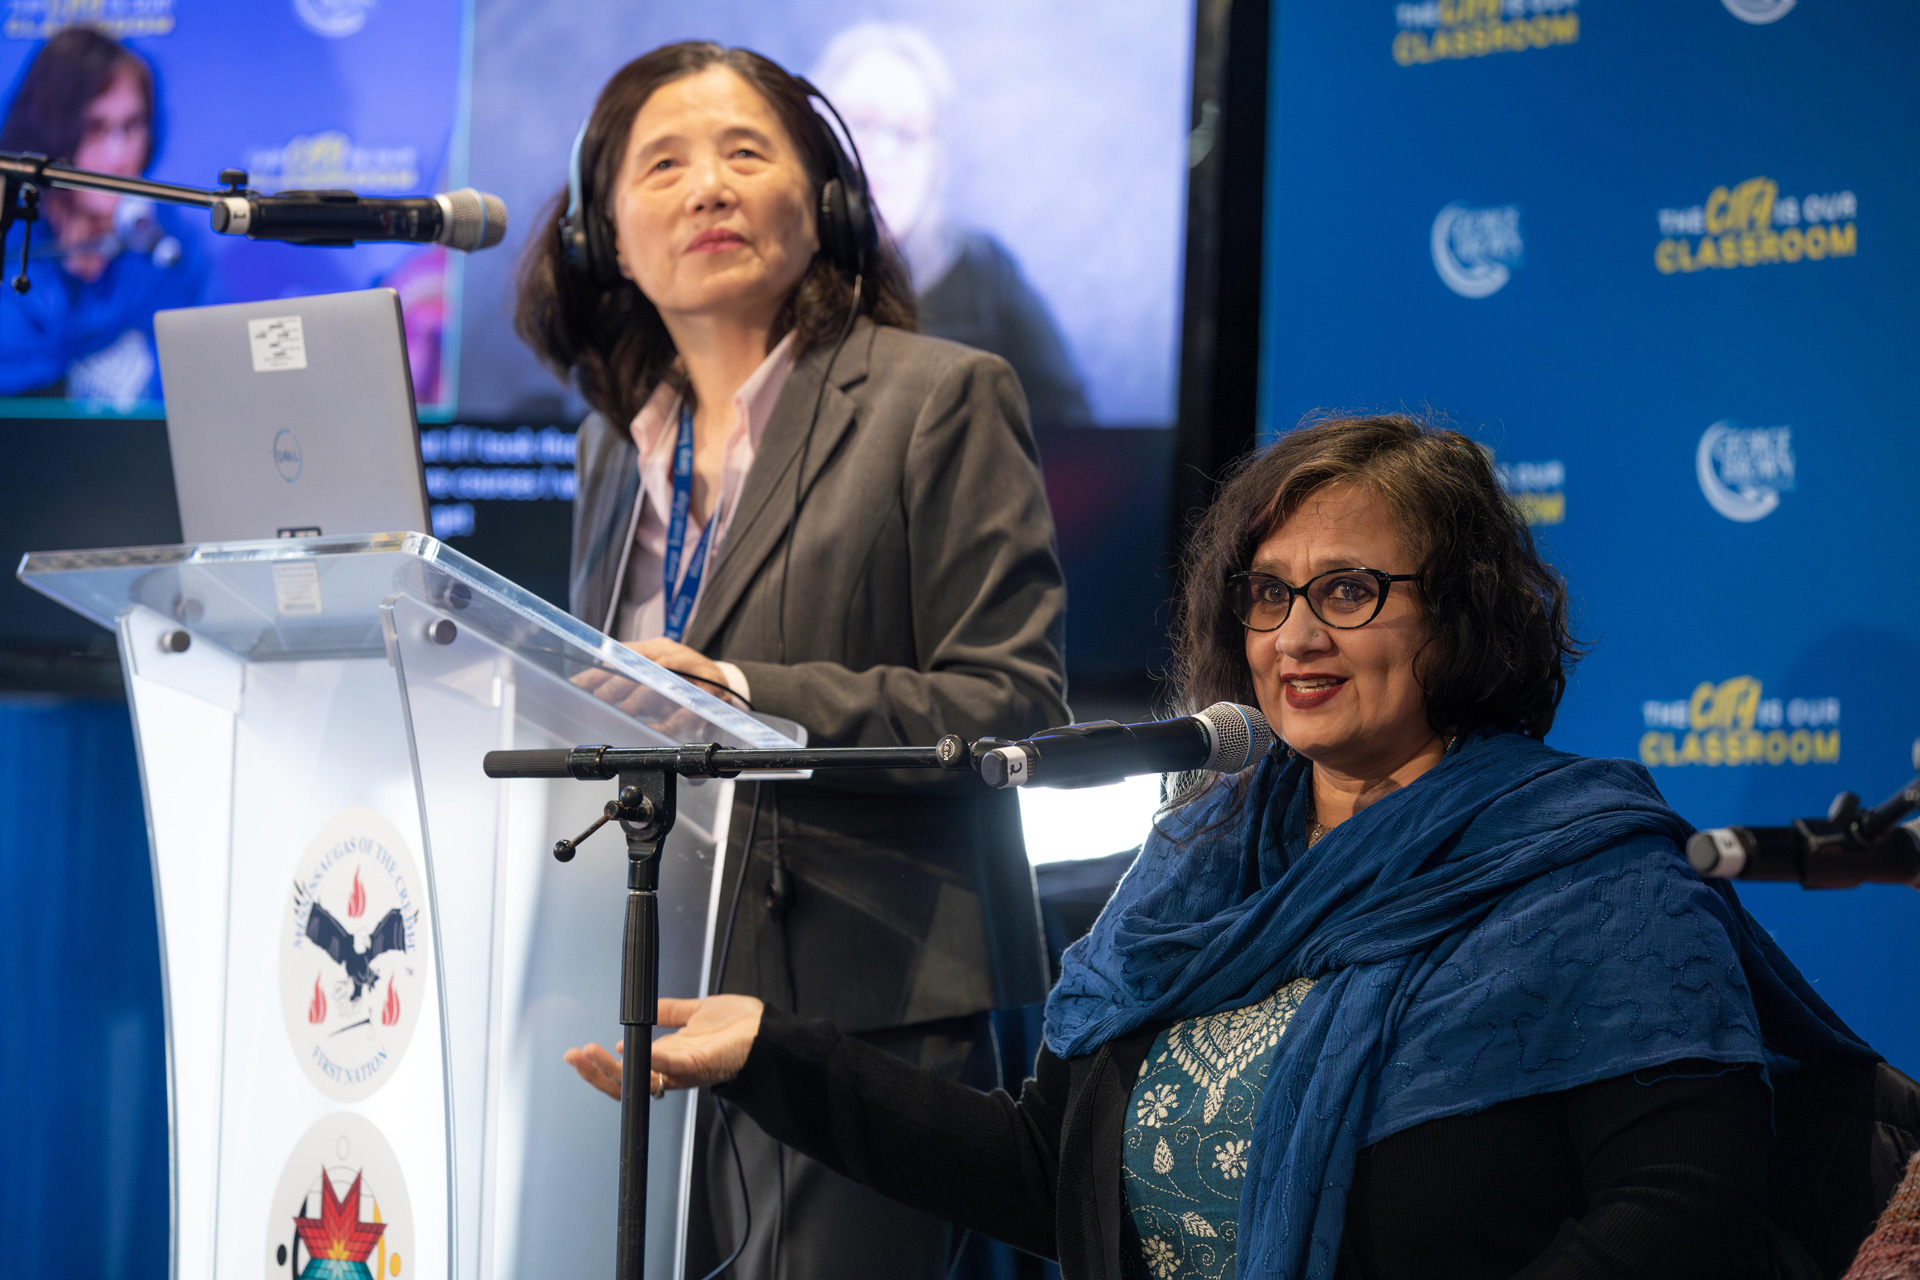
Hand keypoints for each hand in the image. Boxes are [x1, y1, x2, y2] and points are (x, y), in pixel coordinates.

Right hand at [563, 995, 765, 1100]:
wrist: (770, 1032)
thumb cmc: (741, 1026)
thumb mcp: (697, 1012)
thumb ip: (672, 1012)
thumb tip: (647, 1008)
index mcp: (670, 1058)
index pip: (628, 1069)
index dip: (604, 1065)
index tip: (581, 1051)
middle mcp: (673, 1070)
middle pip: (626, 1083)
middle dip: (596, 1072)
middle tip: (574, 1056)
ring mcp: (684, 1070)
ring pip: (639, 1081)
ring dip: (611, 1069)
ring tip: (589, 1053)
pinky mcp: (698, 1065)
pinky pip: (668, 1067)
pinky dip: (649, 1060)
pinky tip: (629, 1050)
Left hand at [570, 638, 742, 721]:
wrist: (724, 682)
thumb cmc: (682, 679)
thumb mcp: (655, 672)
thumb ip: (627, 676)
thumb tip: (588, 685)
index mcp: (656, 648)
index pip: (622, 654)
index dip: (600, 669)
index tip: (579, 684)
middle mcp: (673, 654)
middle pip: (640, 664)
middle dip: (618, 683)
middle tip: (601, 700)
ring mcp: (693, 670)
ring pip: (664, 679)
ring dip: (642, 698)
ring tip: (627, 713)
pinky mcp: (710, 691)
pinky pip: (688, 707)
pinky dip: (672, 720)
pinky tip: (659, 728)